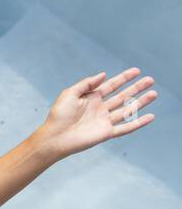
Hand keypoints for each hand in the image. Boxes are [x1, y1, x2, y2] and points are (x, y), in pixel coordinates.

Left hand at [35, 67, 156, 159]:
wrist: (54, 137)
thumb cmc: (58, 116)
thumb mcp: (70, 93)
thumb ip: (87, 83)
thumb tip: (103, 74)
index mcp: (92, 98)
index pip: (111, 86)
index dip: (124, 78)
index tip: (136, 71)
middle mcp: (100, 109)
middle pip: (123, 96)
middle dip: (136, 88)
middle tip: (150, 80)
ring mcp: (104, 121)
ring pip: (127, 110)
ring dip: (141, 102)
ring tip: (154, 93)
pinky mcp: (106, 133)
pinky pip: (126, 127)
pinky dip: (138, 123)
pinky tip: (150, 116)